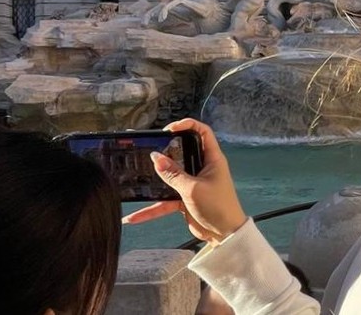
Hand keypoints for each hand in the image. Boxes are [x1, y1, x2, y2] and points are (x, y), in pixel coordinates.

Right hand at [122, 118, 247, 245]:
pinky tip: (135, 216)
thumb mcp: (193, 189)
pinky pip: (165, 200)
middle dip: (166, 150)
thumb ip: (174, 175)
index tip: (169, 129)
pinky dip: (152, 209)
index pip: (202, 132)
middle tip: (150, 149)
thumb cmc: (218, 207)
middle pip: (182, 152)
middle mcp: (203, 168)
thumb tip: (157, 158)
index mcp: (212, 159)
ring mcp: (193, 183)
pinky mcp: (185, 199)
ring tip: (137, 176)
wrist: (225, 235)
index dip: (187, 125)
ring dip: (155, 181)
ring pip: (170, 177)